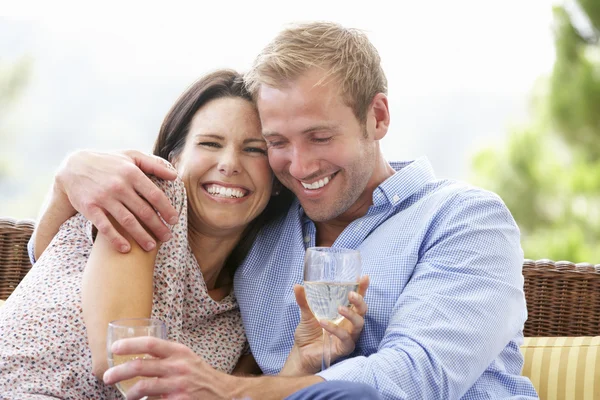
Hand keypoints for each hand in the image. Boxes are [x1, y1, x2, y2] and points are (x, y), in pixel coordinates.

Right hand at [55, 150, 178, 251]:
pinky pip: (105, 227)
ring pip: (127, 221)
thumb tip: (174, 175)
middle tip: (167, 237)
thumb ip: (153, 164)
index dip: (167, 210)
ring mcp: (104, 197)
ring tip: (151, 246)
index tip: (174, 221)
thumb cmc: (108, 161)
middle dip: (158, 226)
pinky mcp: (90, 207)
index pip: (155, 195)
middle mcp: (119, 186)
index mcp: (131, 173)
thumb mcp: (131, 156)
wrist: (74, 166)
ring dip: (141, 236)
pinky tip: (126, 248)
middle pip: (144, 211)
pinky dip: (116, 239)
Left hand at [103, 337, 233, 399]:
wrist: (222, 393)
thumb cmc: (199, 374)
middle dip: (118, 371)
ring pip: (143, 388)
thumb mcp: (186, 358)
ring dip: (129, 393)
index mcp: (179, 352)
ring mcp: (178, 386)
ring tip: (126, 396)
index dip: (130, 345)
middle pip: (140, 366)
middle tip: (107, 376)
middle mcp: (178, 367)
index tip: (115, 349)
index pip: (150, 344)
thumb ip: (166, 356)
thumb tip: (137, 357)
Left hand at [281, 276, 368, 375]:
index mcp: (344, 313)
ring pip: (358, 324)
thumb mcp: (305, 313)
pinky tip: (323, 323)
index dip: (362, 288)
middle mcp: (349, 323)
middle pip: (362, 311)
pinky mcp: (344, 348)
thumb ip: (304, 300)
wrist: (301, 352)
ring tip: (340, 308)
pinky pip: (344, 338)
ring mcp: (349, 336)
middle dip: (360, 301)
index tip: (363, 277)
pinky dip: (335, 329)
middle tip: (351, 294)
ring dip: (351, 314)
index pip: (356, 299)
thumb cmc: (309, 332)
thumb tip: (297, 285)